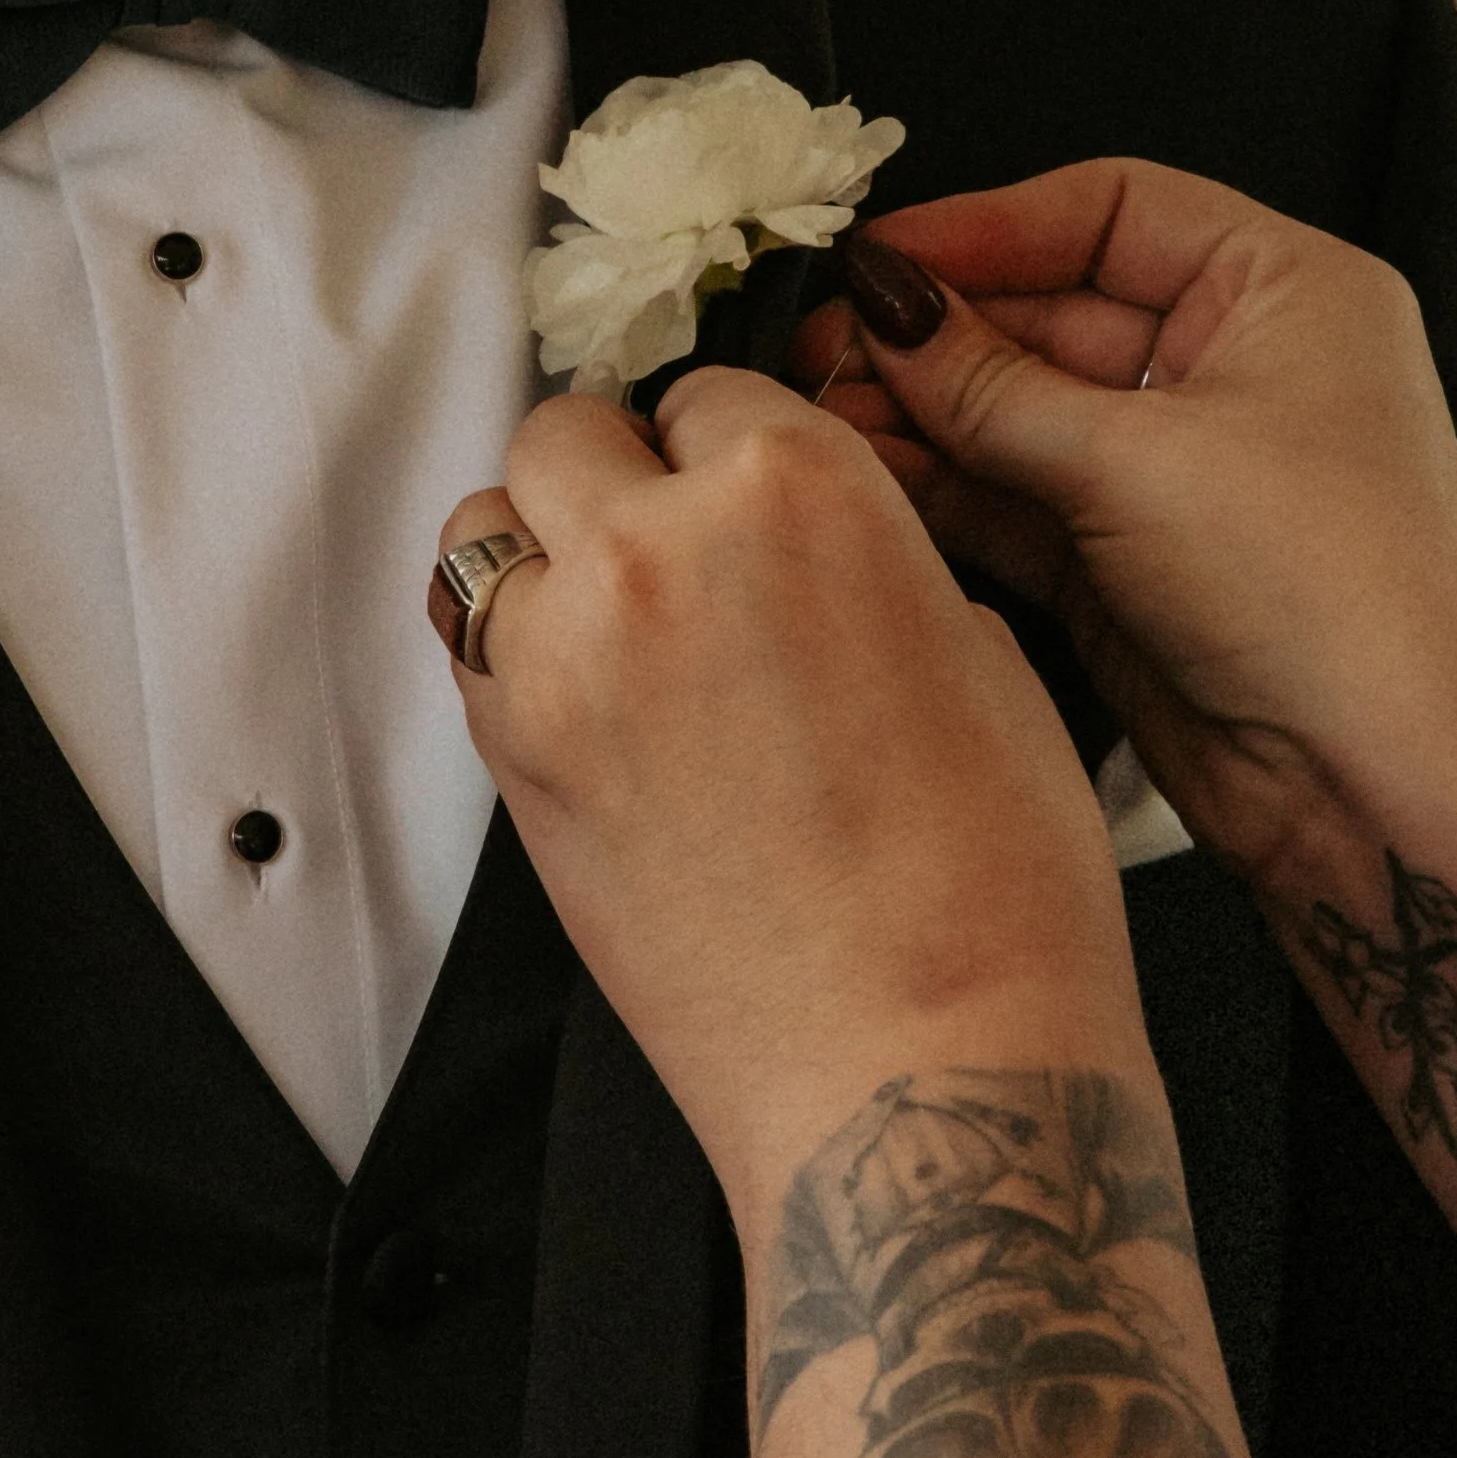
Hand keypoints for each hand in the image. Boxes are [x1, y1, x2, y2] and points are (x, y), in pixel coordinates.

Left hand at [432, 369, 1127, 1215]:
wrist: (918, 1067)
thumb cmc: (989, 884)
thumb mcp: (981, 653)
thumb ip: (868, 563)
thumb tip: (811, 561)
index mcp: (798, 484)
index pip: (713, 390)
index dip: (736, 448)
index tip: (747, 496)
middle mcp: (658, 541)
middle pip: (571, 431)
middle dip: (622, 475)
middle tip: (676, 551)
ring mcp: (563, 651)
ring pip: (487, 524)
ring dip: (542, 549)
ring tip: (612, 619)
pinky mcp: (510, 757)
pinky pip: (467, 642)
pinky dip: (510, 648)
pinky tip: (587, 699)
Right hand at [793, 162, 1456, 889]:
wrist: (1385, 791)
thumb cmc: (1322, 588)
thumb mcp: (1140, 461)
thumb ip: (992, 384)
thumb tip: (887, 306)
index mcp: (1286, 292)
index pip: (1113, 211)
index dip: (989, 226)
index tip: (878, 254)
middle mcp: (1237, 368)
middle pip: (1055, 312)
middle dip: (937, 330)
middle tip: (819, 343)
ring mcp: (1181, 472)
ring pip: (1025, 412)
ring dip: (924, 412)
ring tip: (816, 410)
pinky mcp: (1133, 564)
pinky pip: (1021, 498)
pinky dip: (946, 487)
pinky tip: (861, 473)